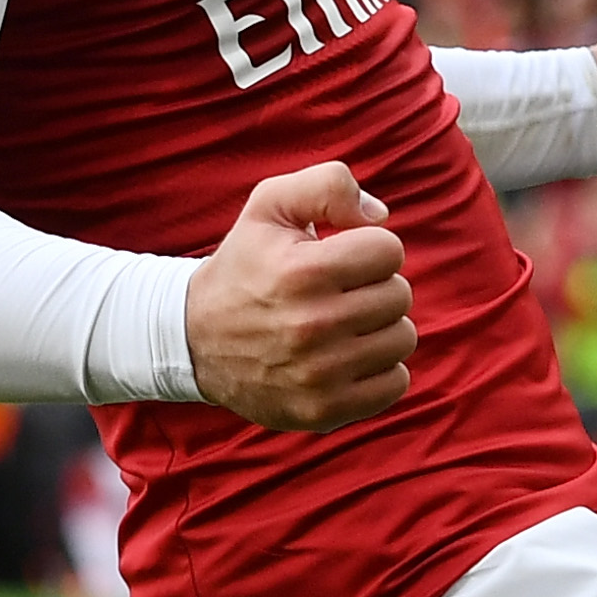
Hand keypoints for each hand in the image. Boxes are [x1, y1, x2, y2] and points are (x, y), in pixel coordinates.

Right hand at [186, 163, 415, 430]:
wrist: (194, 340)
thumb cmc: (245, 265)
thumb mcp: (270, 205)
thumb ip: (328, 186)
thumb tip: (380, 216)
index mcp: (302, 271)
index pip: (389, 250)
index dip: (367, 248)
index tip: (339, 257)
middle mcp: (312, 325)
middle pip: (399, 295)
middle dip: (374, 286)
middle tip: (339, 292)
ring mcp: (319, 374)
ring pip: (402, 338)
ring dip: (380, 327)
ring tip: (343, 323)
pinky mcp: (323, 410)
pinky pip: (395, 384)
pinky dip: (380, 369)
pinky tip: (348, 357)